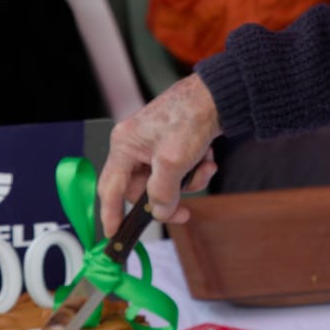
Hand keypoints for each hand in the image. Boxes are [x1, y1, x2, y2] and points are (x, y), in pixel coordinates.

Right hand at [97, 74, 221, 231]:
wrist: (219, 95)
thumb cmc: (189, 116)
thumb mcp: (172, 162)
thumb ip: (162, 193)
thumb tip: (159, 212)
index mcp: (125, 145)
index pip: (110, 188)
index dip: (110, 213)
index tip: (114, 234)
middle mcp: (136, 145)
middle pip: (143, 189)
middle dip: (168, 197)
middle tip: (185, 212)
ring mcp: (155, 145)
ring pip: (166, 182)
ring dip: (189, 182)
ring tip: (205, 168)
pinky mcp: (174, 144)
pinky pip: (180, 170)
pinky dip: (196, 170)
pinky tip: (208, 158)